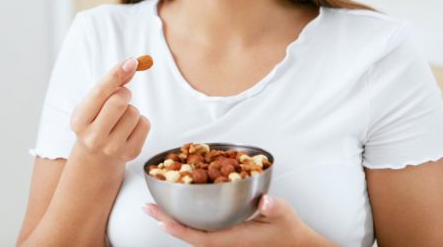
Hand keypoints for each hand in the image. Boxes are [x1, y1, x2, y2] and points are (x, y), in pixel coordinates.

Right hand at [70, 57, 150, 162]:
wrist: (96, 158)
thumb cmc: (95, 122)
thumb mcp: (94, 105)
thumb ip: (109, 85)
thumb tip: (131, 65)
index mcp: (79, 121)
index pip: (99, 93)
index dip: (115, 75)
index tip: (131, 61)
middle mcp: (93, 137)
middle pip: (119, 101)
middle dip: (124, 93)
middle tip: (120, 97)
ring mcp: (112, 148)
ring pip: (134, 112)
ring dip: (131, 109)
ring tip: (120, 119)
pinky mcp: (131, 153)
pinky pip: (145, 123)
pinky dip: (140, 121)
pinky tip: (128, 129)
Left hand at [143, 194, 335, 246]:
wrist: (294, 242)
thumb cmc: (287, 227)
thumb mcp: (283, 213)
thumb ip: (274, 207)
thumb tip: (265, 200)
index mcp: (233, 237)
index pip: (200, 236)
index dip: (178, 228)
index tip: (161, 219)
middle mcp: (225, 240)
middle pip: (188, 234)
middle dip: (166, 221)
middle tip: (147, 206)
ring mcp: (224, 238)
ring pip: (192, 232)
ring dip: (172, 220)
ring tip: (154, 207)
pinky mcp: (226, 233)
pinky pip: (200, 229)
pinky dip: (184, 219)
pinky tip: (177, 208)